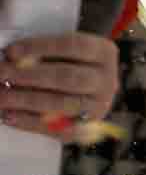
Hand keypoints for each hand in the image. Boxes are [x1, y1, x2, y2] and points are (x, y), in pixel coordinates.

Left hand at [0, 31, 118, 134]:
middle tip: (1, 73)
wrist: (89, 91)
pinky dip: (29, 122)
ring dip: (25, 100)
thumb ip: (45, 53)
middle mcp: (106, 80)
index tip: (11, 51)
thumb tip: (13, 57)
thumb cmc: (71, 65)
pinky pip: (56, 128)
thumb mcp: (66, 53)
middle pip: (68, 77)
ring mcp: (98, 106)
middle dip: (30, 76)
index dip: (40, 47)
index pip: (74, 46)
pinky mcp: (85, 128)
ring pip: (61, 103)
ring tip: (1, 96)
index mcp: (104, 53)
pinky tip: (9, 115)